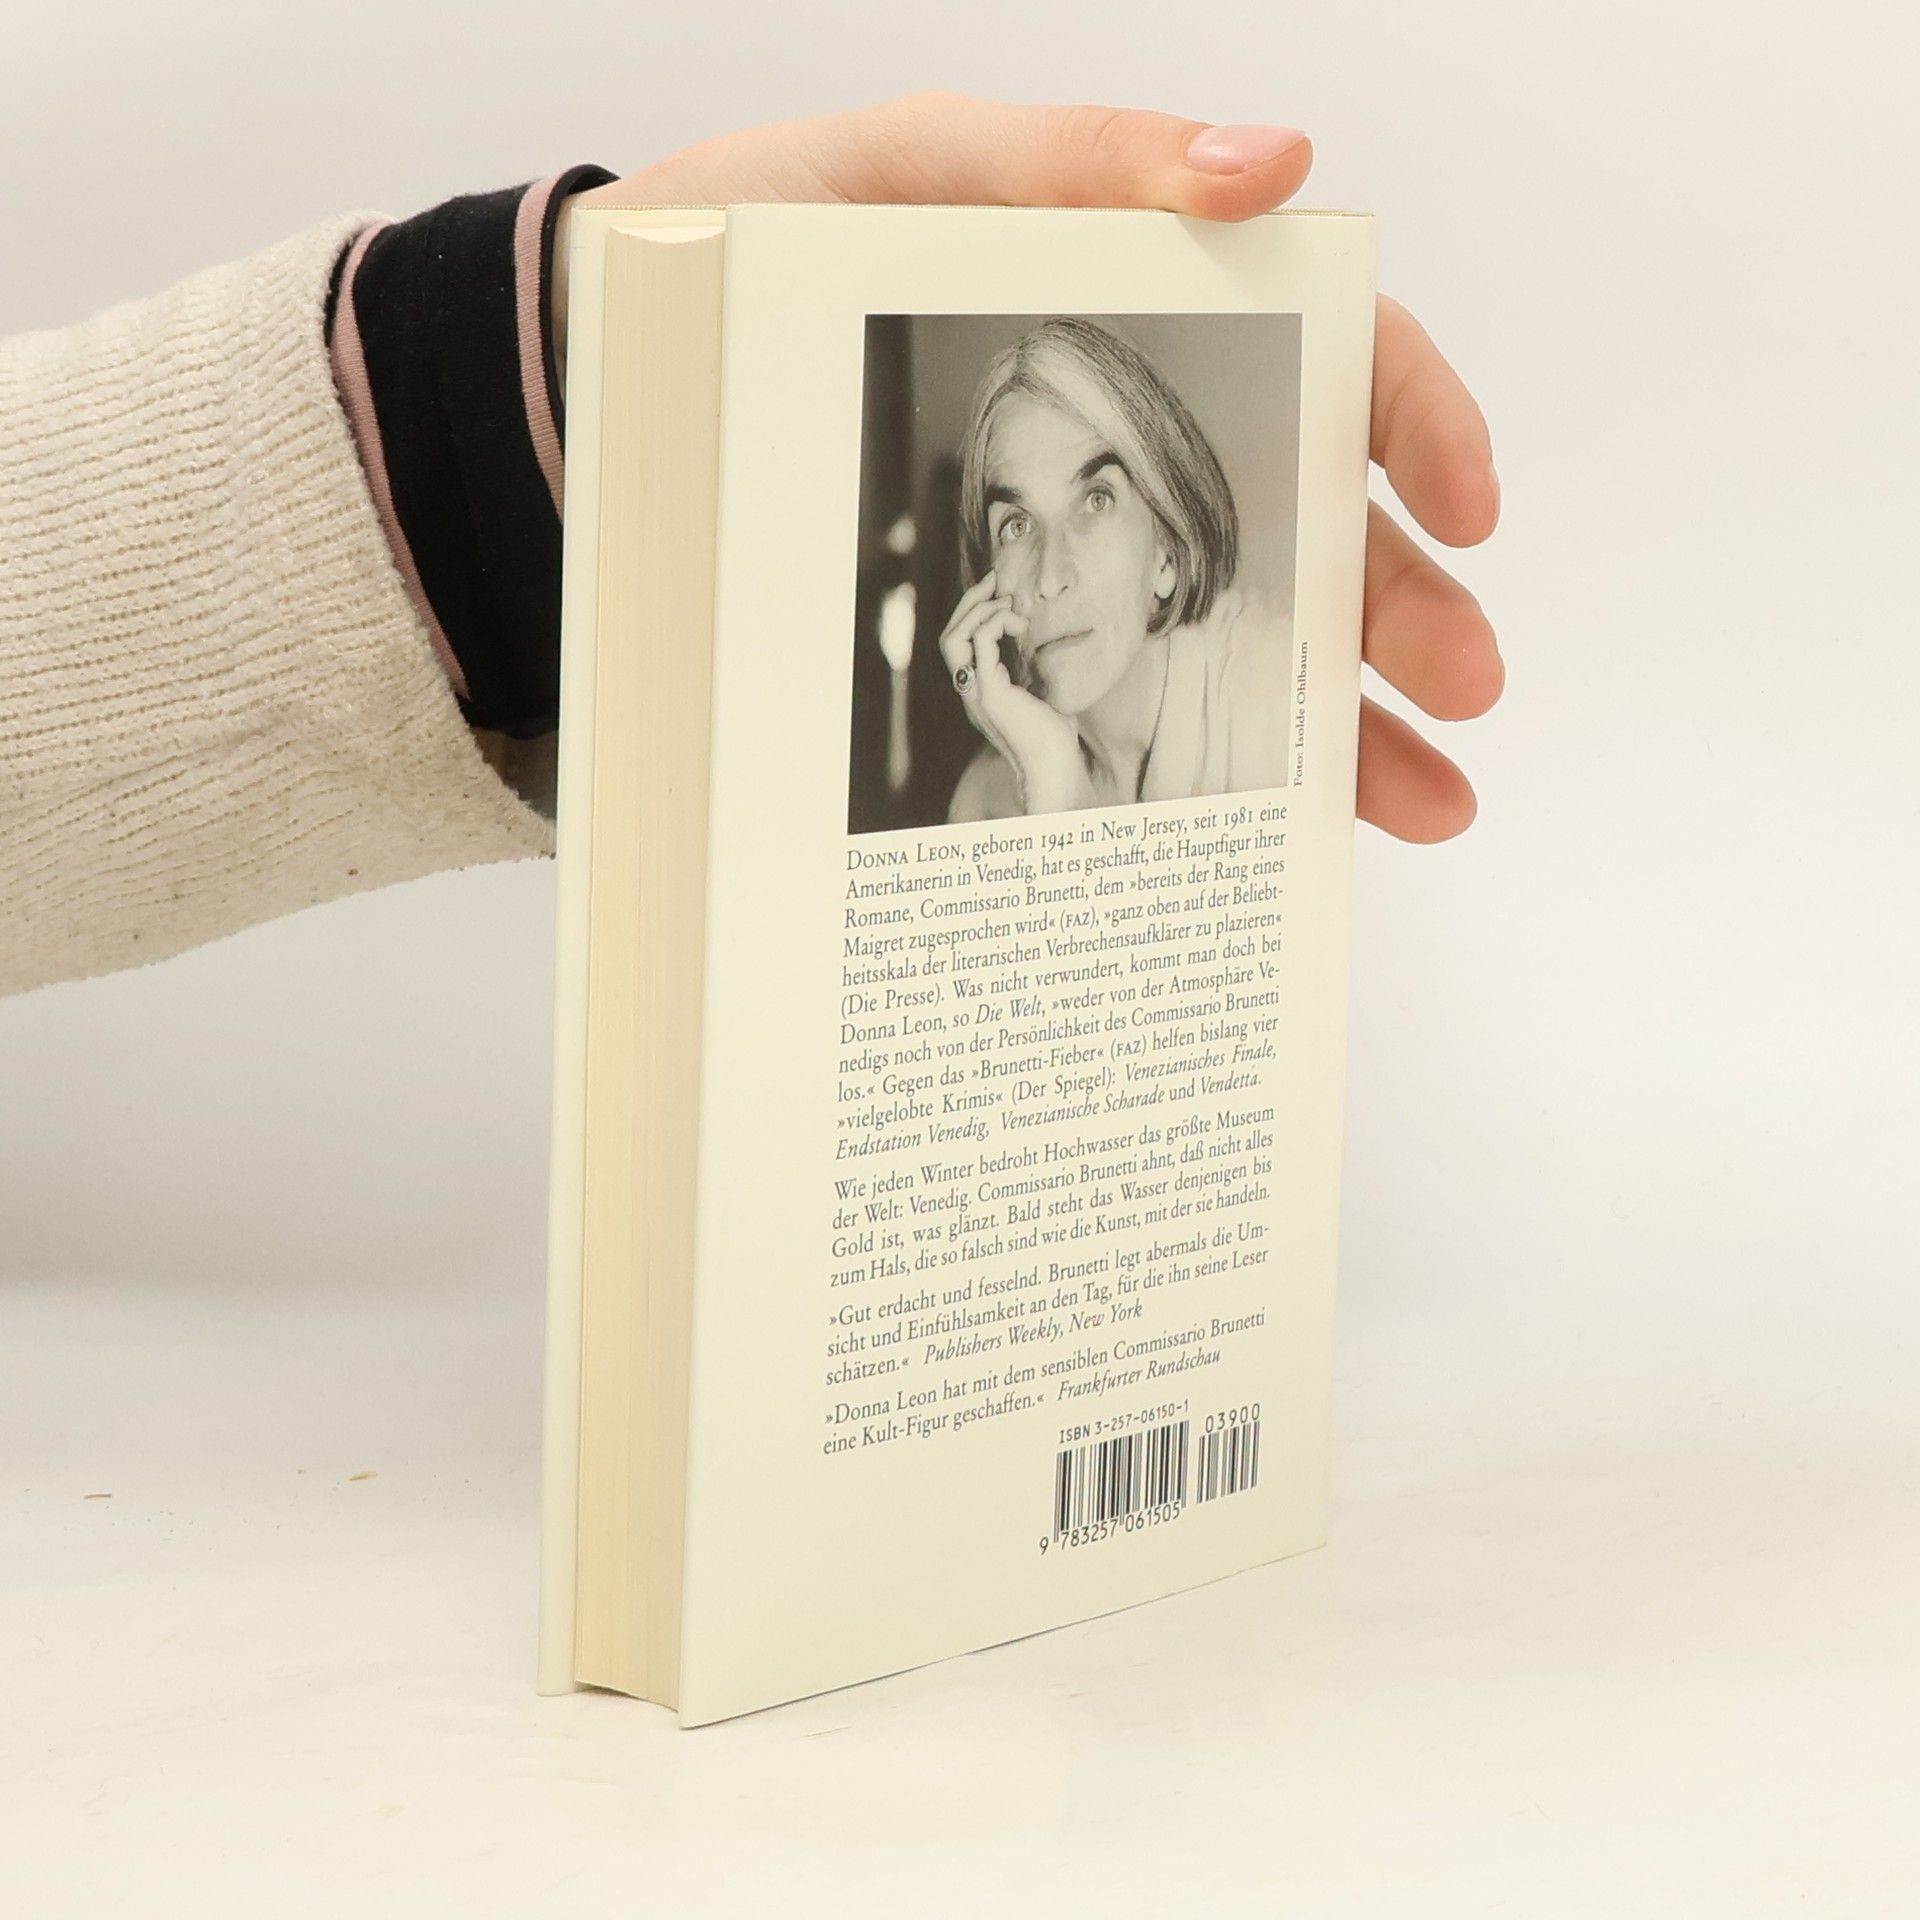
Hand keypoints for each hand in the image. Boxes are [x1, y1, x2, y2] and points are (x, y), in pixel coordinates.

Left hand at [556, 91, 1501, 843]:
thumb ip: (1083, 160)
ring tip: (1421, 803)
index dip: (1414, 421)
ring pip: (1246, 646)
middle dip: (1403, 609)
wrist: (614, 392)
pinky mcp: (1003, 653)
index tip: (1464, 505)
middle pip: (1313, 528)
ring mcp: (1076, 564)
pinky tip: (1286, 831)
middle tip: (1461, 691)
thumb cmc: (754, 259)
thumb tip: (1274, 165)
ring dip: (1350, 727)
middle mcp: (1133, 454)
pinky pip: (1133, 718)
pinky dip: (1218, 775)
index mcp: (1144, 320)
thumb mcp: (910, 172)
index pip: (1329, 356)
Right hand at [936, 569, 1088, 813]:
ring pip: (953, 637)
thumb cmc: (1053, 735)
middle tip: (996, 580)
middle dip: (970, 602)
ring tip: (1010, 605)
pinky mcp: (990, 692)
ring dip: (980, 611)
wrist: (1053, 766)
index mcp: (978, 688)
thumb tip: (1049, 641)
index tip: (998, 590)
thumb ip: (1033, 668)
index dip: (972, 612)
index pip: (958, 642)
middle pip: (948, 635)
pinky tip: (1021, 625)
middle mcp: (969, 689)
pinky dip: (996, 623)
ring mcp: (975, 691)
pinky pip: (979, 642)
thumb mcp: (1041, 692)